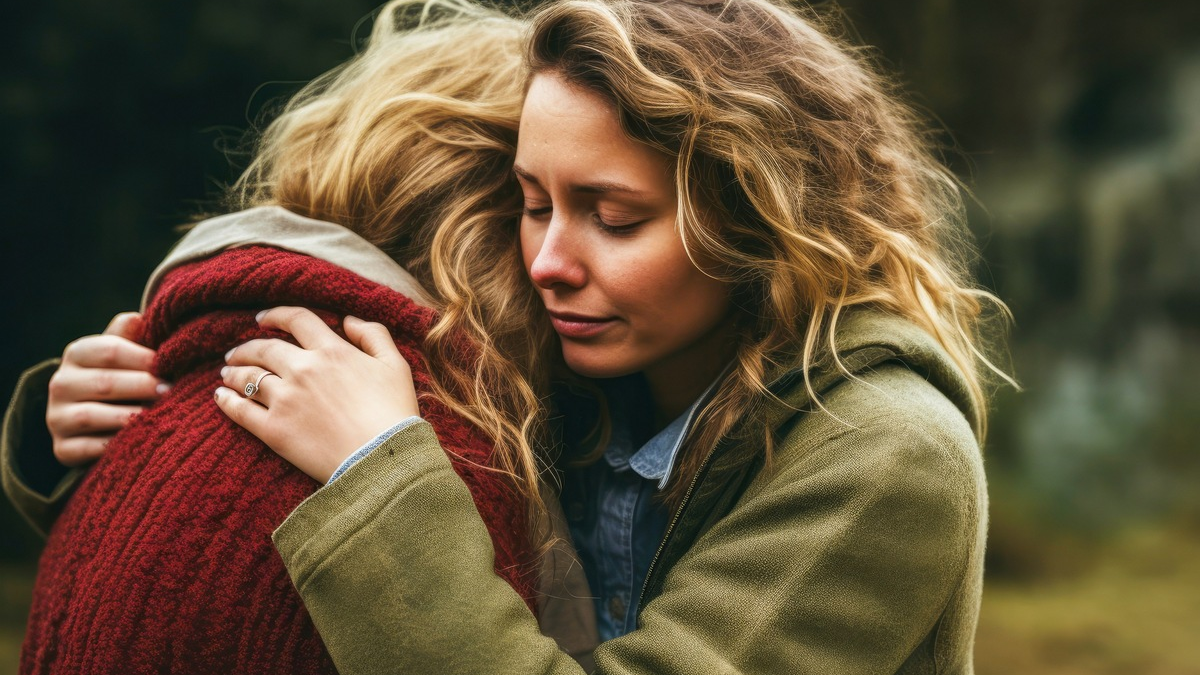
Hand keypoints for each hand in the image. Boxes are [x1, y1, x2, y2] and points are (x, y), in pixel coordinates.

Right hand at [46, 312, 168, 465]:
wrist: (98, 417)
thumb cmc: (123, 375)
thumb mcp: (126, 351)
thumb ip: (132, 335)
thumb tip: (140, 319)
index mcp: (78, 353)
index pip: (111, 350)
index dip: (145, 358)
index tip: (171, 366)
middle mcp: (60, 383)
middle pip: (105, 383)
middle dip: (143, 387)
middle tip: (171, 391)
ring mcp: (57, 418)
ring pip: (92, 416)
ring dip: (129, 417)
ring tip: (159, 416)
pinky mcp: (62, 448)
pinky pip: (87, 449)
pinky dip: (114, 446)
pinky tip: (138, 442)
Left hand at [214, 307, 419, 482]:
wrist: (382, 459)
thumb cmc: (395, 413)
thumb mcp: (395, 365)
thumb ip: (373, 335)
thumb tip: (348, 320)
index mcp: (332, 351)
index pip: (297, 320)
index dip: (276, 315)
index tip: (261, 319)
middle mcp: (303, 369)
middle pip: (264, 348)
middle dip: (247, 347)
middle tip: (236, 352)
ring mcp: (285, 399)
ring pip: (248, 376)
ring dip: (234, 371)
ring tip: (227, 373)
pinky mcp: (274, 429)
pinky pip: (241, 410)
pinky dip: (227, 400)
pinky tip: (221, 396)